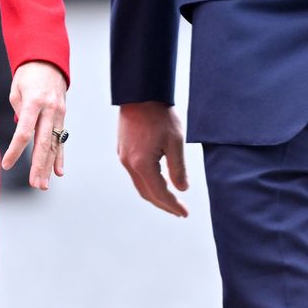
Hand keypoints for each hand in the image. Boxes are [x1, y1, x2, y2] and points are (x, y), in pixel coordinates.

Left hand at [2, 60, 67, 189]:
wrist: (49, 61)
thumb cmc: (28, 75)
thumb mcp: (16, 90)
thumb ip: (19, 114)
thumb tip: (23, 136)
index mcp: (34, 102)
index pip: (25, 132)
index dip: (16, 150)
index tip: (7, 164)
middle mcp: (50, 110)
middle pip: (43, 142)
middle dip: (39, 166)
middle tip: (35, 184)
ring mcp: (59, 114)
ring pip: (54, 145)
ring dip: (49, 166)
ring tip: (43, 184)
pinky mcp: (63, 116)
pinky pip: (61, 140)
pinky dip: (60, 157)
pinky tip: (59, 172)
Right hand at [118, 102, 188, 217]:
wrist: (140, 94)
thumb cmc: (159, 115)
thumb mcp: (175, 142)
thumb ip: (178, 168)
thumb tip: (182, 189)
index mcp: (142, 164)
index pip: (160, 193)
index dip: (173, 205)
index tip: (184, 213)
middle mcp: (129, 164)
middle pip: (147, 193)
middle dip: (164, 204)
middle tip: (179, 211)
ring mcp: (123, 157)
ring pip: (140, 185)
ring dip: (155, 195)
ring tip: (170, 200)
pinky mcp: (123, 151)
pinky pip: (135, 174)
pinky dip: (147, 183)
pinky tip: (157, 182)